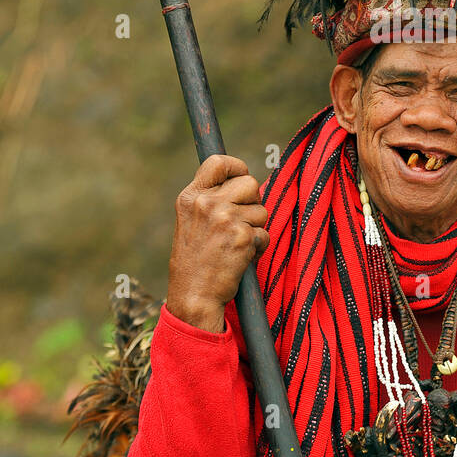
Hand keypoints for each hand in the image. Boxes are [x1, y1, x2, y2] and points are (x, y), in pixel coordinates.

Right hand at [167, 155, 269, 331]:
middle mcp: (207, 204)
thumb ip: (211, 199)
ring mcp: (225, 219)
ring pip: (262, 210)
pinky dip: (259, 246)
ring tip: (236, 243)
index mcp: (191, 197)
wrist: (193, 295)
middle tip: (241, 221)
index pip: (219, 161)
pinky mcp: (242, 237)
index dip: (237, 167)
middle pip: (250, 183)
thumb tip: (243, 180)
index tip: (240, 178)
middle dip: (253, 201)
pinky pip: (265, 233)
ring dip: (256, 227)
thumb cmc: (194, 260)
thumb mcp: (191, 221)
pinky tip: (241, 256)